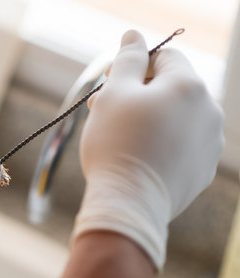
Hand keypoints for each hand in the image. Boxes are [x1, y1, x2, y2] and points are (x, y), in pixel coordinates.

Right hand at [73, 30, 223, 268]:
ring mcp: (210, 143)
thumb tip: (133, 35)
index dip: (133, 66)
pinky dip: (161, 143)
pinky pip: (181, 144)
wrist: (129, 203)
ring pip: (177, 117)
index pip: (164, 57)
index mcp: (188, 85)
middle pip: (171, 88)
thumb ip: (127, 59)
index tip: (110, 84)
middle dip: (138, 93)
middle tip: (106, 111)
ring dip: (150, 118)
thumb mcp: (114, 94)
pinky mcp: (203, 170)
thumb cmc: (117, 144)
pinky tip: (138, 157)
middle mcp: (209, 110)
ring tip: (120, 137)